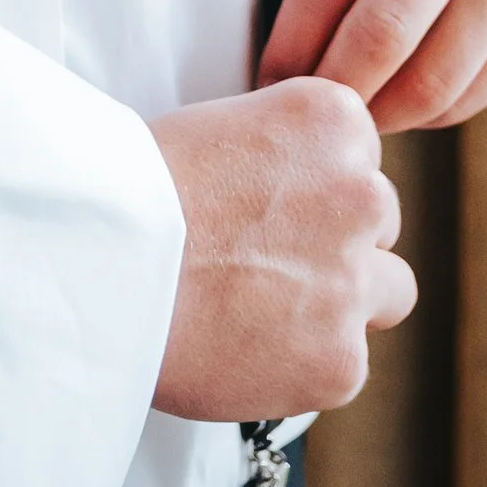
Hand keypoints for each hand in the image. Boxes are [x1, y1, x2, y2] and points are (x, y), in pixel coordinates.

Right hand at [148, 78, 413, 420]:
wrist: (98, 264)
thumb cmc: (130, 192)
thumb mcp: (219, 128)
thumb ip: (281, 157)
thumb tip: (292, 192)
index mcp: (333, 120)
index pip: (361, 156)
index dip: (317, 185)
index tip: (274, 206)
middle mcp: (361, 194)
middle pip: (381, 222)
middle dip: (338, 242)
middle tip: (268, 262)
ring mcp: (354, 281)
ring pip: (388, 293)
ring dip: (343, 301)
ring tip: (268, 311)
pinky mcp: (339, 360)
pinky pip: (344, 364)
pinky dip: (304, 366)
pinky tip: (245, 351)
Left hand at [259, 0, 486, 133]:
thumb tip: (285, 46)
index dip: (287, 41)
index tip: (267, 75)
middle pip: (375, 38)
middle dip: (329, 89)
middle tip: (304, 111)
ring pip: (425, 84)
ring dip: (377, 115)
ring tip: (352, 116)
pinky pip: (466, 98)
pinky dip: (423, 114)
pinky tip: (404, 103)